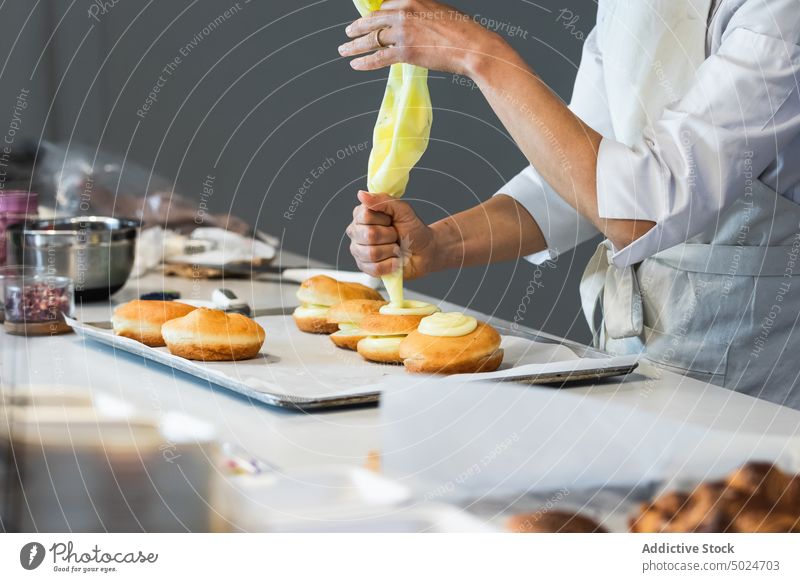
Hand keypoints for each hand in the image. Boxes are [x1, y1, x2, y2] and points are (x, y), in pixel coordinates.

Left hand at [338, 0, 504, 74]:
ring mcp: (403, 33)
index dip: (375, 15)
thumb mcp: (440, 11)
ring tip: (344, 50)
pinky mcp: (405, 52)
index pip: (385, 6)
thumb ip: (422, 15)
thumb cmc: (463, 31)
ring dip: (354, 46)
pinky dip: (364, 62)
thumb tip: (415, 24)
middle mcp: (404, 13)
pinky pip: (378, 57)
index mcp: (413, 0)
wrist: (472, 47)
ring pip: (371, 39)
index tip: (368, 21)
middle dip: (357, 27)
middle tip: (348, 32)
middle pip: (373, 20)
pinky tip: (355, 64)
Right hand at [346, 190, 436, 278]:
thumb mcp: (403, 210)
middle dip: (390, 236)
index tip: (392, 221)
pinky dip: (391, 264)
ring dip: (391, 250)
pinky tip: (395, 260)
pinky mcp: (365, 268)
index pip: (365, 216)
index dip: (384, 219)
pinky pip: (375, 268)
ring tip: (396, 248)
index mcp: (362, 215)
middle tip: (396, 235)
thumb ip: (384, 200)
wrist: (425, 251)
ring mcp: (359, 251)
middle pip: (369, 235)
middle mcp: (357, 233)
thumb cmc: (413, 230)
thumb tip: (362, 195)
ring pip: (372, 253)